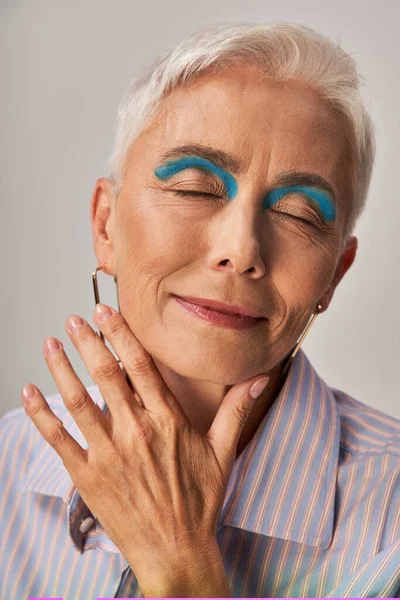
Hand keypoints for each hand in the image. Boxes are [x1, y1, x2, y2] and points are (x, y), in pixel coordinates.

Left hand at [21, 303, 268, 595]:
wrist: (175, 551)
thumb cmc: (199, 502)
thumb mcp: (223, 452)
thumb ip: (236, 409)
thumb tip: (259, 378)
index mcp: (167, 421)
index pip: (140, 366)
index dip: (121, 334)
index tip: (106, 312)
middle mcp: (136, 431)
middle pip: (107, 375)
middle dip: (87, 343)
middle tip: (73, 320)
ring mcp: (110, 453)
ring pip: (79, 401)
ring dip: (62, 369)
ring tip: (50, 345)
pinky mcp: (88, 476)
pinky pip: (59, 439)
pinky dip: (40, 415)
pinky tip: (29, 394)